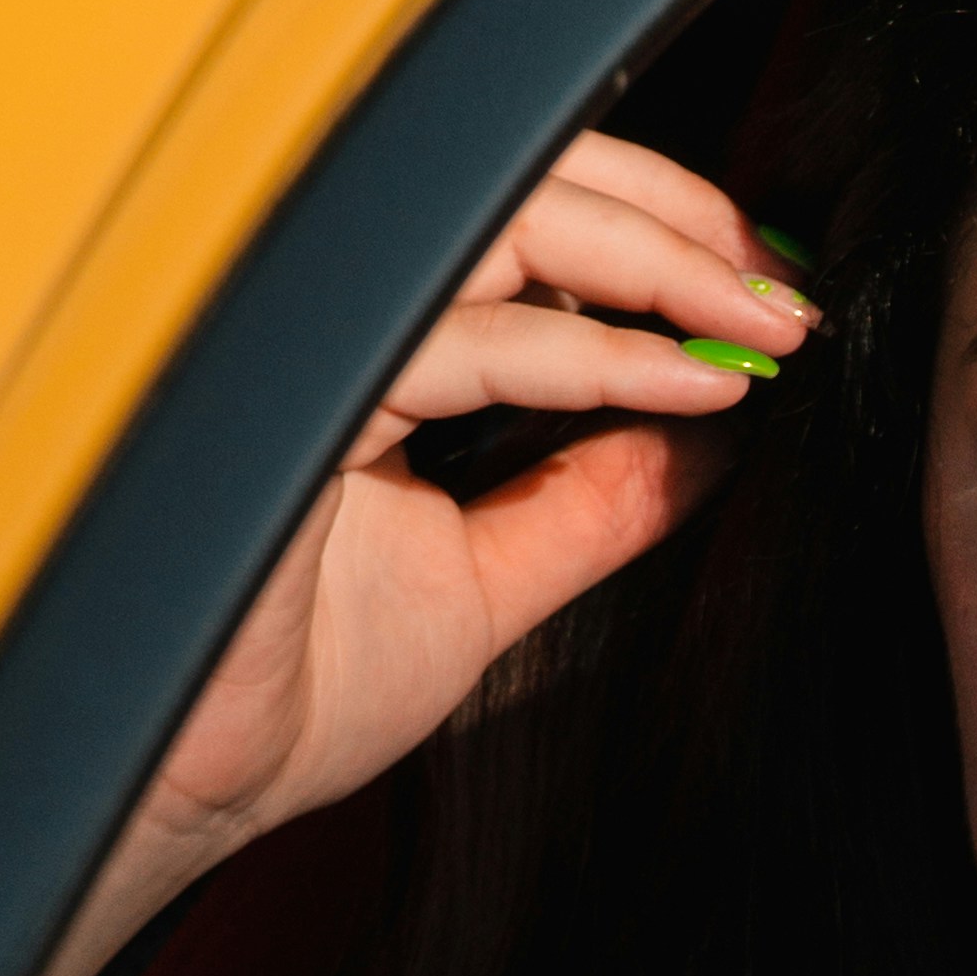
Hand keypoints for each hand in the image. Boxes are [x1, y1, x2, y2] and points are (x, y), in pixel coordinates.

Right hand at [137, 132, 803, 869]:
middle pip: (520, 188)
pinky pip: (463, 343)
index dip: (656, 238)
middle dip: (676, 227)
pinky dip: (592, 356)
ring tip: (758, 328)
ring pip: (498, 230)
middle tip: (782, 296)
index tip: (767, 297)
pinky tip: (692, 382)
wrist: (194, 787)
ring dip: (655, 268)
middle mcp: (338, 325)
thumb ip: (590, 502)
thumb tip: (709, 434)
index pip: (522, 224)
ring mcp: (309, 348)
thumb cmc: (291, 687)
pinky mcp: (294, 404)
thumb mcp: (489, 578)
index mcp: (373, 348)